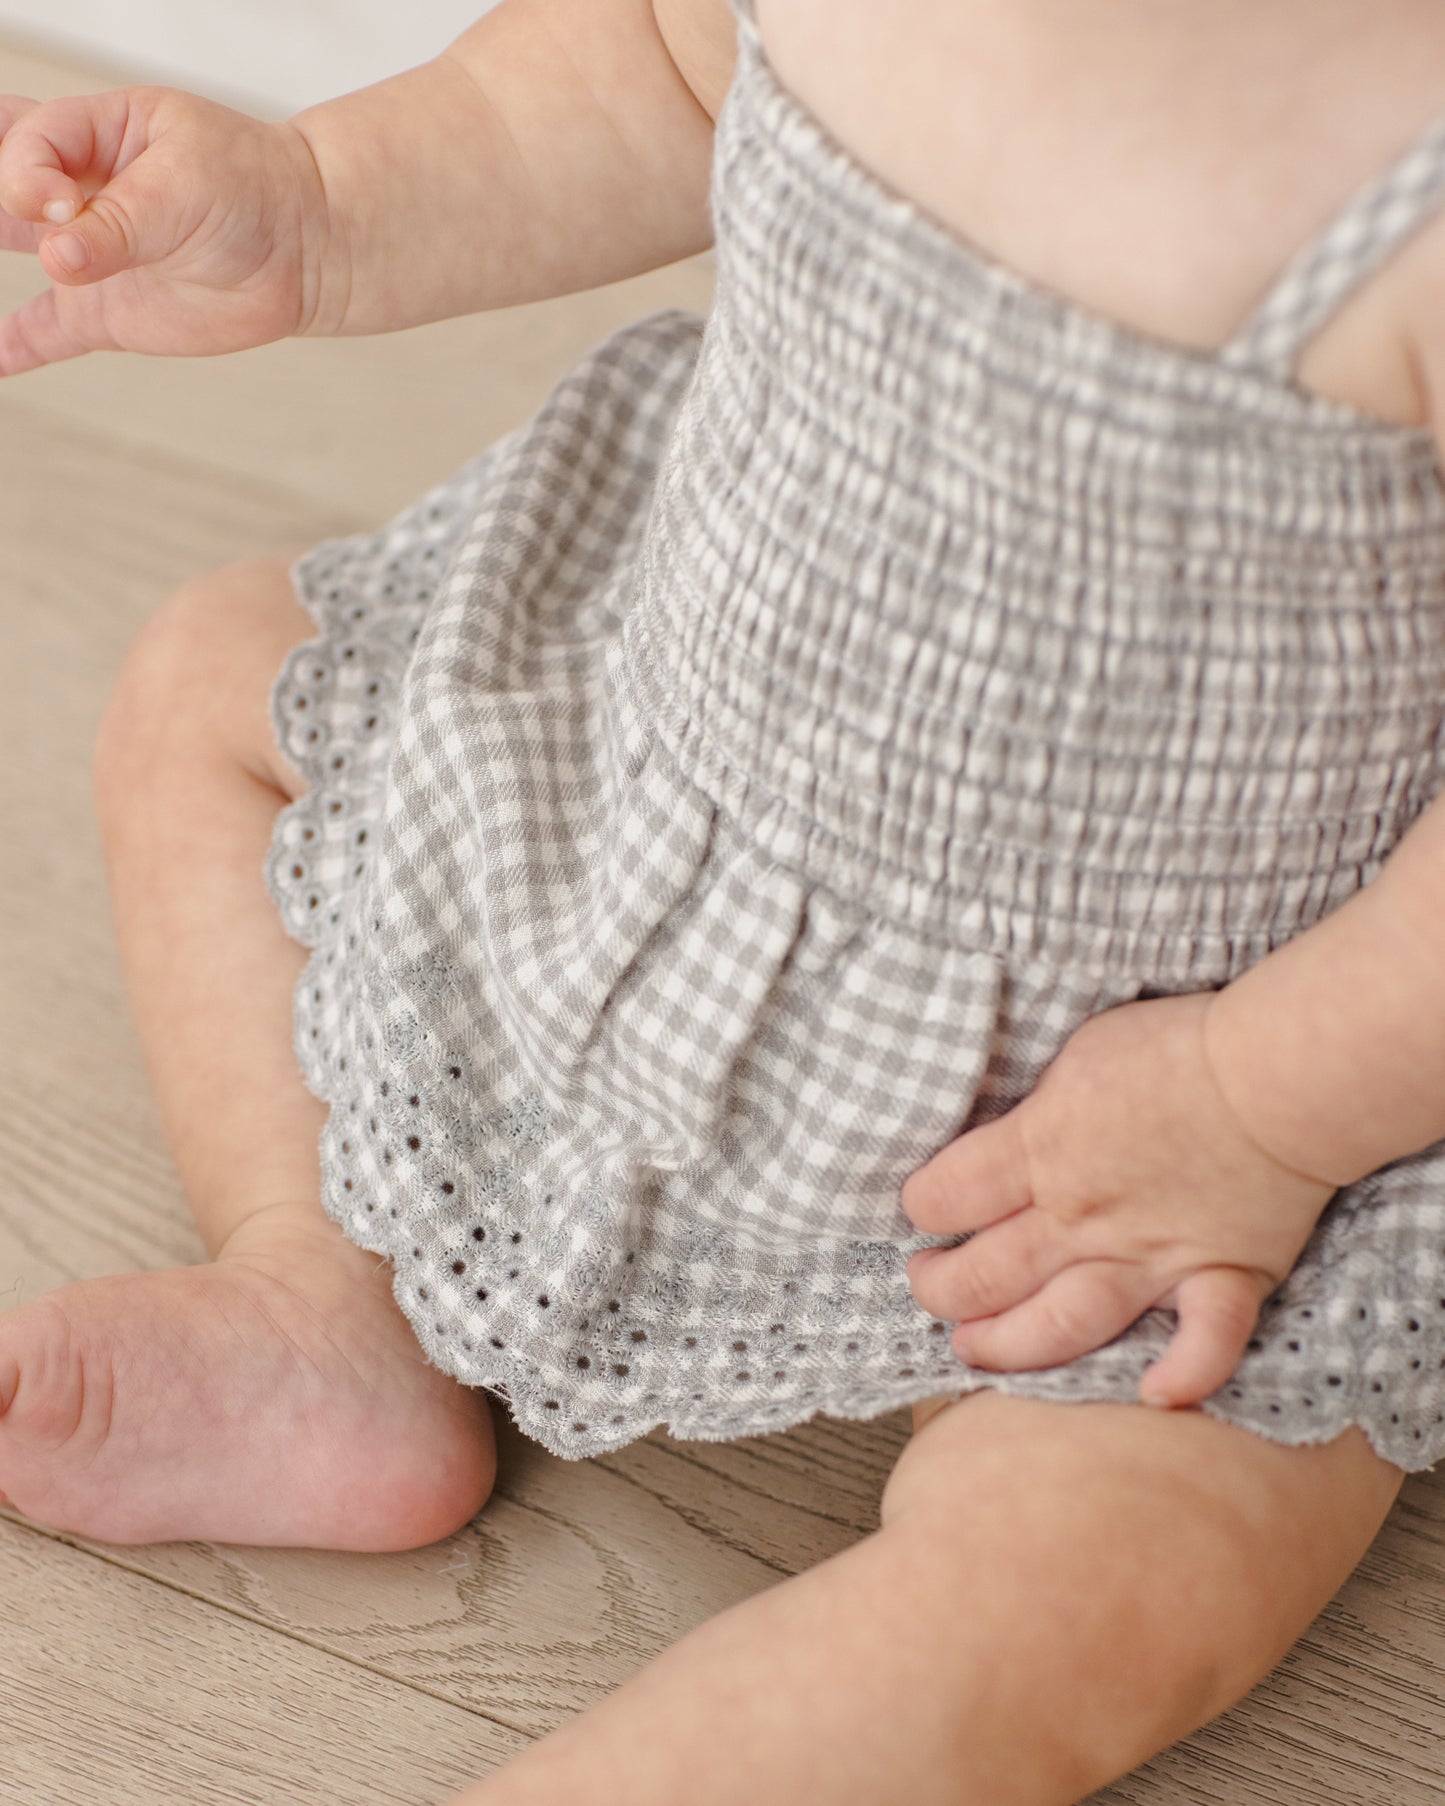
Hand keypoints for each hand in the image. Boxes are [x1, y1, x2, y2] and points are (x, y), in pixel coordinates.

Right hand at [0, 87, 330, 374]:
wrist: (303, 249)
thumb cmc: (251, 191)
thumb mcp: (185, 190)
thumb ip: (118, 225)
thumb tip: (58, 261)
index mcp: (93, 131)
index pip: (28, 139)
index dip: (29, 172)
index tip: (62, 206)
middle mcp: (76, 188)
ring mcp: (84, 252)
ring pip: (6, 242)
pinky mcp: (103, 312)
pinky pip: (45, 331)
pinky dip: (14, 347)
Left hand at [902, 991, 1340, 1408]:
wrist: (1279, 1070)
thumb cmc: (1176, 1046)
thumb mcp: (1077, 1052)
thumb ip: (1038, 1107)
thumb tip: (1006, 1134)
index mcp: (1041, 1147)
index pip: (945, 1195)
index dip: (921, 1206)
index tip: (923, 1208)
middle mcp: (1084, 1214)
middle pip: (984, 1273)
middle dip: (940, 1288)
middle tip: (930, 1284)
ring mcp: (1152, 1255)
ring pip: (1062, 1322)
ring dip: (1009, 1346)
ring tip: (973, 1351)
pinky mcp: (1222, 1275)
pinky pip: (1205, 1341)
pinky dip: (1185, 1374)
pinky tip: (1156, 1397)